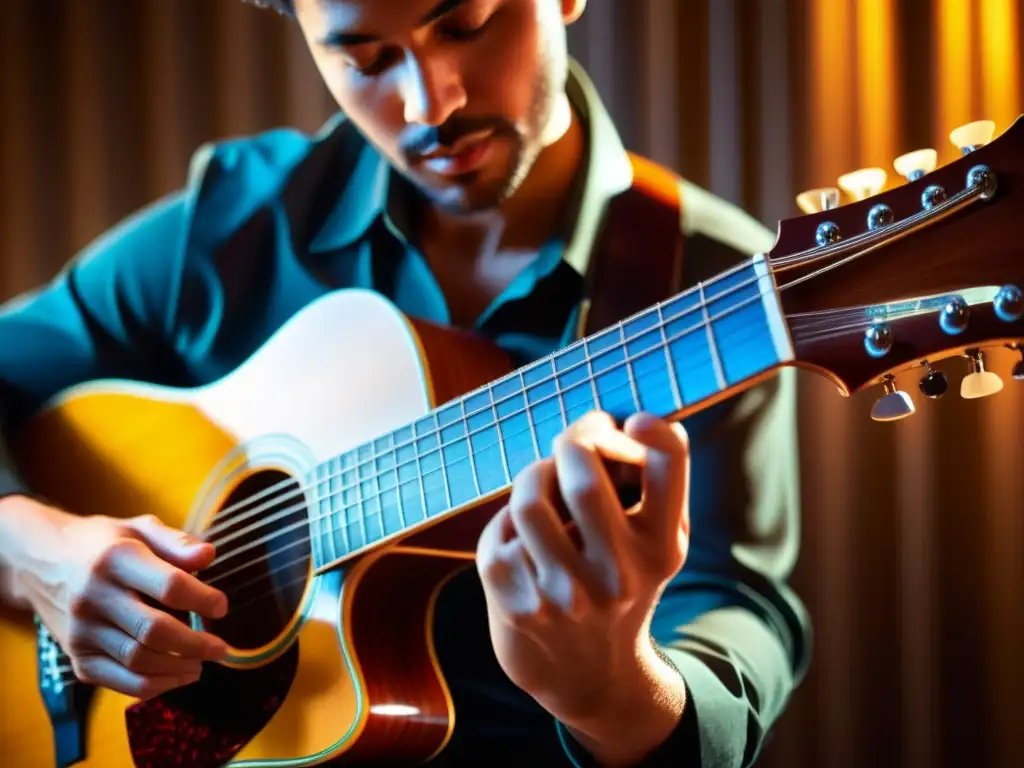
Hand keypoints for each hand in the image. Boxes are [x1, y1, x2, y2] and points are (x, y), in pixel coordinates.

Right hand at [1, 497, 227, 699]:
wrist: (41, 562)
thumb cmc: (105, 543)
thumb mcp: (140, 528)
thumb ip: (177, 542)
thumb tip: (210, 556)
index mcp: (115, 558)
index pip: (169, 585)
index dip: (203, 599)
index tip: (222, 607)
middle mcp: (93, 596)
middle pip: (154, 630)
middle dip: (196, 644)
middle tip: (221, 648)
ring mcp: (81, 631)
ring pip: (138, 661)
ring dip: (179, 668)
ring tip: (203, 662)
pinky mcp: (76, 657)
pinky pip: (120, 681)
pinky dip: (155, 685)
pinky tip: (178, 676)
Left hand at [475, 411, 690, 762]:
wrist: (589, 677)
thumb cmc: (622, 584)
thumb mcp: (657, 545)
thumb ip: (658, 486)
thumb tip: (639, 419)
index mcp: (660, 550)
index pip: (666, 465)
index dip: (654, 429)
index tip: (634, 419)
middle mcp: (616, 575)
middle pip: (585, 475)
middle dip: (574, 438)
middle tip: (574, 438)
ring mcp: (561, 593)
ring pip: (531, 497)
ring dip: (535, 475)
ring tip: (545, 481)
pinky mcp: (514, 600)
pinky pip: (501, 526)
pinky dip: (511, 520)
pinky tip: (526, 535)